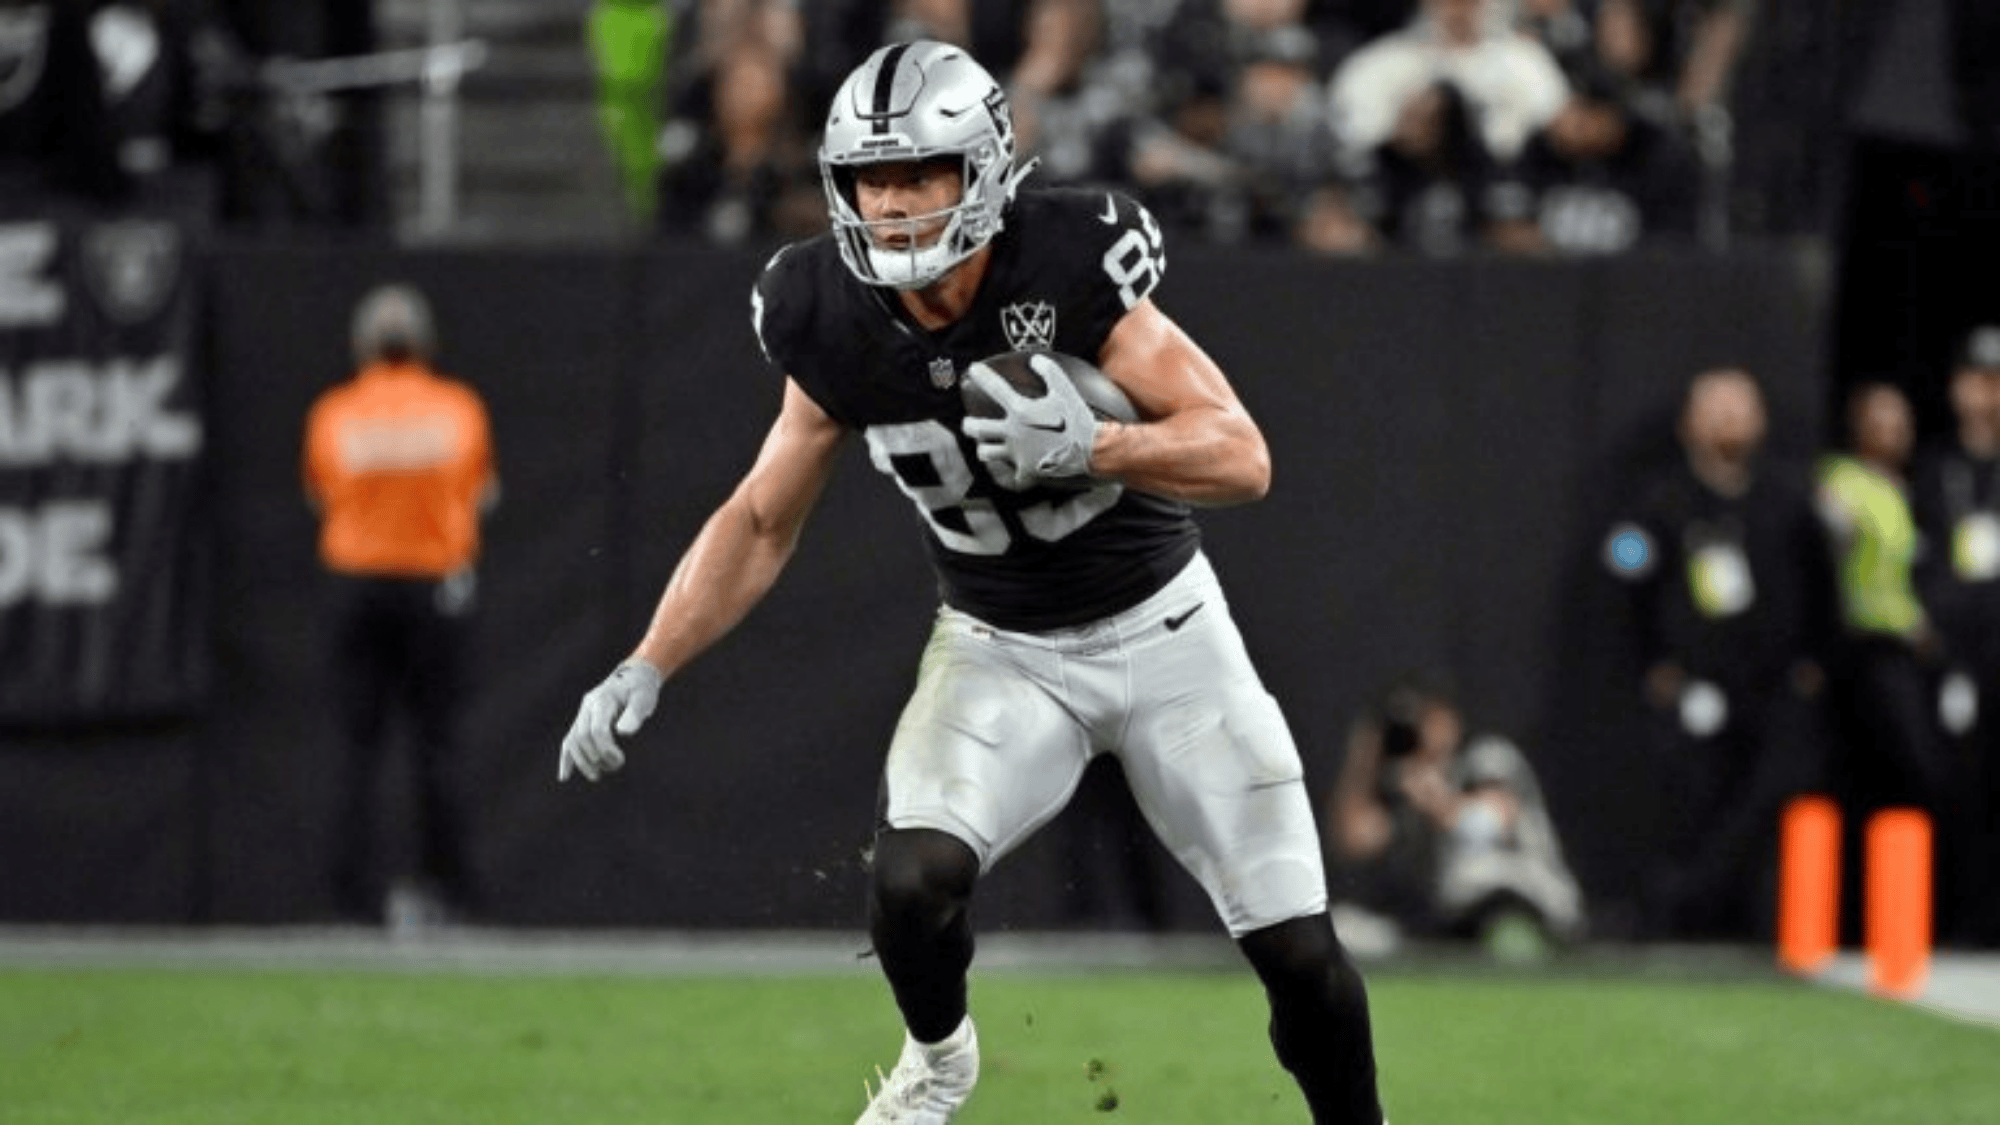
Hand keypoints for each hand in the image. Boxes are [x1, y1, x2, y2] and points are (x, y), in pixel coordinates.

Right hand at [558, 661, 663, 781]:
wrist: (633, 677)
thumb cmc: (641, 689)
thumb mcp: (644, 698)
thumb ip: (634, 714)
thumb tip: (624, 732)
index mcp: (602, 700)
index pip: (596, 729)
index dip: (605, 748)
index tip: (619, 760)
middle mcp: (587, 707)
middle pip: (582, 737)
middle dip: (597, 756)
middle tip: (616, 766)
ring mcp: (582, 714)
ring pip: (572, 741)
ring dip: (583, 762)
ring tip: (597, 776)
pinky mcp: (581, 722)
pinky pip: (569, 741)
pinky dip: (567, 759)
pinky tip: (565, 777)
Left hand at [960, 355, 1098, 490]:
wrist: (1090, 449)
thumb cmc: (1076, 417)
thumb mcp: (1064, 389)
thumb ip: (1048, 371)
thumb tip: (1035, 359)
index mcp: (1021, 410)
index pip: (995, 388)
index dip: (981, 375)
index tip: (973, 369)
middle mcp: (1013, 431)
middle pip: (976, 428)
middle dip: (969, 424)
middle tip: (969, 423)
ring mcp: (1017, 453)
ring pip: (986, 452)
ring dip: (984, 448)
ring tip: (987, 446)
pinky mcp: (1026, 470)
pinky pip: (1011, 476)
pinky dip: (1012, 474)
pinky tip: (1014, 471)